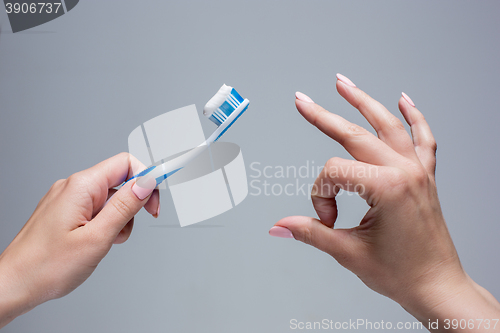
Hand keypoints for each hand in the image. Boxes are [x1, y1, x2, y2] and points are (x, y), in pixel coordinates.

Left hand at [0, 153, 159, 327]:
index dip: (147, 178)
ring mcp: (68, 199)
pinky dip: (105, 224)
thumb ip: (124, 207)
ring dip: (119, 218)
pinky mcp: (66, 212)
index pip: (125, 163)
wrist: (14, 284)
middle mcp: (73, 187)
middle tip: (135, 224)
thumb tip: (147, 183)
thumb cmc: (46, 266)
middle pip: (119, 180)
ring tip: (107, 241)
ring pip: (110, 198)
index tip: (158, 198)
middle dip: (133, 203)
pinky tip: (97, 242)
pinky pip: (97, 209)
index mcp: (81, 187)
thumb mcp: (97, 238)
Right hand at [271, 74, 499, 330]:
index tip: (326, 221)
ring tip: (343, 83)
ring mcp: (418, 171)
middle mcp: (404, 171)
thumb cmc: (402, 274)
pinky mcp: (425, 176)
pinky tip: (404, 101)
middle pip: (355, 134)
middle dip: (323, 116)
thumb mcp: (349, 252)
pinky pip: (423, 138)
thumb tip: (279, 225)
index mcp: (387, 187)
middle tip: (302, 100)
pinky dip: (414, 117)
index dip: (321, 197)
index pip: (334, 173)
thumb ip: (311, 232)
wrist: (438, 287)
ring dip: (364, 101)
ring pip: (388, 125)